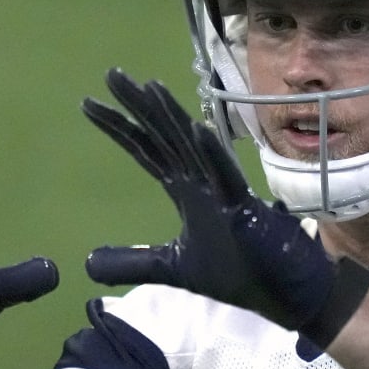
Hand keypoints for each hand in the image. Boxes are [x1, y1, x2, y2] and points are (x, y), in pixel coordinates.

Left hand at [81, 69, 368, 346]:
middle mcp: (202, 181)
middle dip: (138, 106)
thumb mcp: (172, 268)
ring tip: (149, 87)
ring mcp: (224, 191)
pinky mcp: (245, 209)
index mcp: (186, 189)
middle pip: (165, 136)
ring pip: (194, 146)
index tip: (89, 104)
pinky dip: (212, 153)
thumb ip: (134, 262)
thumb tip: (86, 265)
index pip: (147, 149)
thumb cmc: (237, 273)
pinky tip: (196, 129)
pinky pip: (226, 177)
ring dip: (173, 117)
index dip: (119, 127)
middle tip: (111, 74)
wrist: (282, 294)